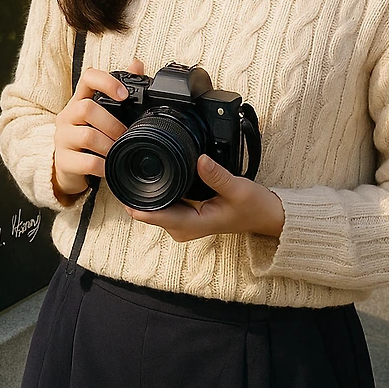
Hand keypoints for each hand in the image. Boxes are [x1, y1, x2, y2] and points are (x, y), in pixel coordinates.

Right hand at [52, 59, 144, 203]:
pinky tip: (110, 167)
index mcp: (79, 100)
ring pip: (87, 135)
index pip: (88, 78)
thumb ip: (119, 91)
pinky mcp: (64, 160)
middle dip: (112, 123)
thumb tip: (136, 64)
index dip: (106, 82)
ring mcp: (63, 138)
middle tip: (125, 135)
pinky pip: (86, 162)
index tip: (124, 95)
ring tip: (118, 152)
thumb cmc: (89, 137)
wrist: (69, 168)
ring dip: (109, 145)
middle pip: (86, 108)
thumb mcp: (103, 114)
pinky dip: (103, 166)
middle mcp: (67, 115)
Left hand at [123, 154, 284, 239]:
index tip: (122, 188)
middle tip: (126, 167)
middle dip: (136, 194)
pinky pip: (164, 206)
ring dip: (145, 193)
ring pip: (155, 209)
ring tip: (137, 169)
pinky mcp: (187, 217)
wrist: (266, 217)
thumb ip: (217, 176)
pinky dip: (158, 194)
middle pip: (149, 212)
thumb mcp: (238, 189)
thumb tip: (200, 159)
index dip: (136, 204)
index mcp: (193, 225)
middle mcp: (184, 228)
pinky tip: (155, 178)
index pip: (155, 217)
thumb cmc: (253, 207)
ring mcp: (184, 223)